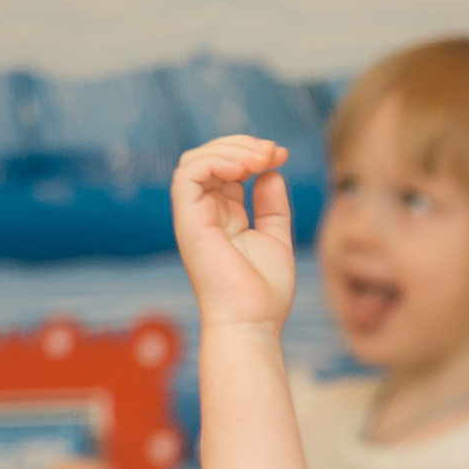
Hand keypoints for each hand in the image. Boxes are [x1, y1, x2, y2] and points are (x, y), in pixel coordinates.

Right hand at [173, 135, 296, 329]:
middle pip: (211, 158)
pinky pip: (188, 173)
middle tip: (273, 151)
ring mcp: (193, 216)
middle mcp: (205, 213)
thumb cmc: (264, 292)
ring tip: (261, 157)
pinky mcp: (187, 219)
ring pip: (196, 159)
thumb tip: (270, 173)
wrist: (252, 322)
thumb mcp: (276, 238)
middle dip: (243, 145)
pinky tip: (245, 167)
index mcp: (224, 217)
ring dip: (231, 149)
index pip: (229, 170)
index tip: (282, 155)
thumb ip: (272, 206)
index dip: (253, 154)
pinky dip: (216, 160)